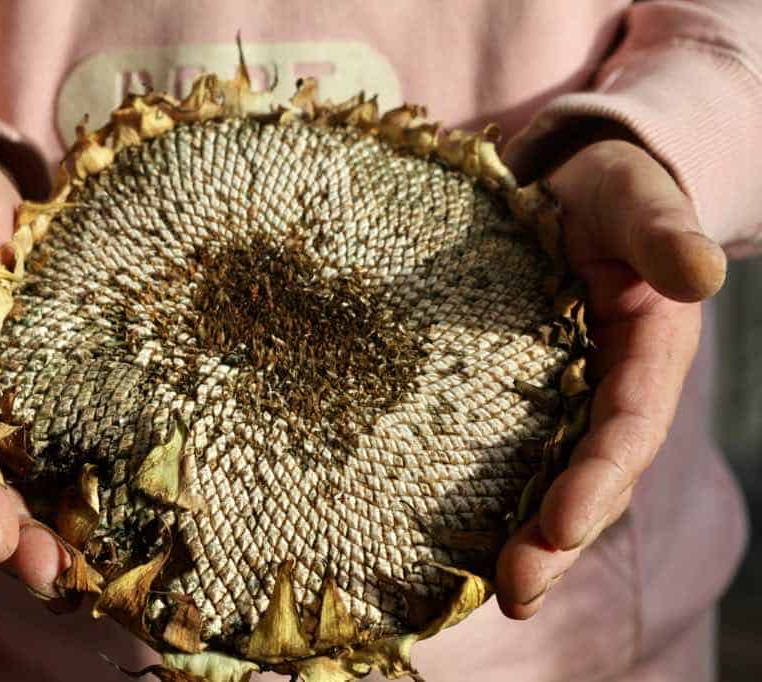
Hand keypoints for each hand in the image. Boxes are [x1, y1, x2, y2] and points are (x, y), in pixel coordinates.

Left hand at [494, 139, 726, 617]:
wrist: (570, 187)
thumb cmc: (610, 192)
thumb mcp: (637, 200)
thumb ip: (665, 233)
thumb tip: (700, 275)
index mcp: (649, 353)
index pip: (629, 426)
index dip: (599, 479)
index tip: (560, 525)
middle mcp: (611, 389)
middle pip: (591, 476)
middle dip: (558, 539)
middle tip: (517, 592)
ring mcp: (566, 398)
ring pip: (551, 479)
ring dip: (526, 540)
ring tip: (494, 594)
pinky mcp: (518, 395)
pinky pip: (507, 453)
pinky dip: (487, 499)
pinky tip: (451, 542)